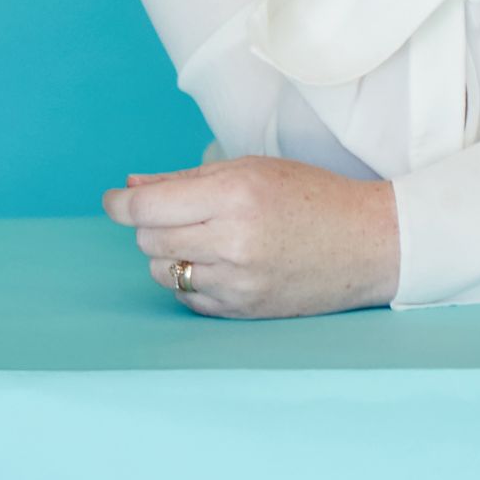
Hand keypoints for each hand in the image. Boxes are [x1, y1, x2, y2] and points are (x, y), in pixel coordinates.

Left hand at [102, 156, 401, 317]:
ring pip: (163, 271)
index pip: (148, 206)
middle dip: (150, 223)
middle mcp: (232, 240)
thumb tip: (131, 186)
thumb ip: (186, 179)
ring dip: (169, 252)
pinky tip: (215, 262)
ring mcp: (237, 281)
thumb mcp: (253, 169)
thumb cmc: (312, 195)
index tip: (112, 200)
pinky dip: (189, 279)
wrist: (366, 242)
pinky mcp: (242, 311)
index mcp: (235, 194)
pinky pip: (187, 298)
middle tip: (175, 212)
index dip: (120, 204)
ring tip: (201, 237)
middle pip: (149, 239)